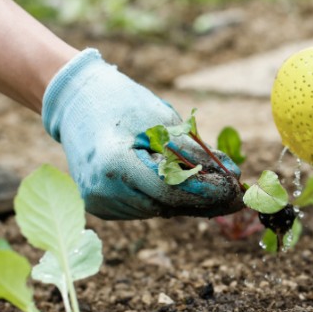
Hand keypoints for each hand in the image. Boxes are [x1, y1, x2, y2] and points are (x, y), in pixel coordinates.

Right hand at [42, 49, 243, 219]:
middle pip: (166, 205)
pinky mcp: (100, 206)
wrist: (77, 102)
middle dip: (203, 200)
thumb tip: (232, 174)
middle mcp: (102, 191)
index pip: (171, 190)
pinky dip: (164, 198)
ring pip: (157, 209)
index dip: (206, 192)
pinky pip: (143, 207)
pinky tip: (176, 183)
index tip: (236, 190)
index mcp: (114, 165)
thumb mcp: (163, 121)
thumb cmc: (122, 104)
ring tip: (210, 185)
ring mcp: (98, 202)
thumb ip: (196, 151)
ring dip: (185, 200)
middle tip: (236, 196)